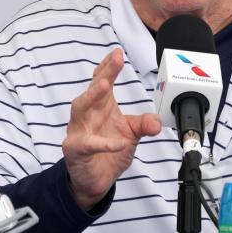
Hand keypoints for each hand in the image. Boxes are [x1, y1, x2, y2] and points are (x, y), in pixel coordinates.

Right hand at [62, 48, 161, 209]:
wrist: (95, 180)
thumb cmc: (109, 151)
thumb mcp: (132, 134)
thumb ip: (144, 124)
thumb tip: (156, 122)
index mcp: (100, 107)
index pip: (101, 81)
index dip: (108, 67)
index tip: (117, 52)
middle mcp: (86, 115)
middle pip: (91, 90)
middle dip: (102, 74)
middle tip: (114, 61)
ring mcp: (78, 131)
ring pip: (79, 109)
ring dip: (91, 96)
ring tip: (104, 86)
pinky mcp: (76, 150)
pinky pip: (88, 144)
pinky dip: (104, 143)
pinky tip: (119, 142)